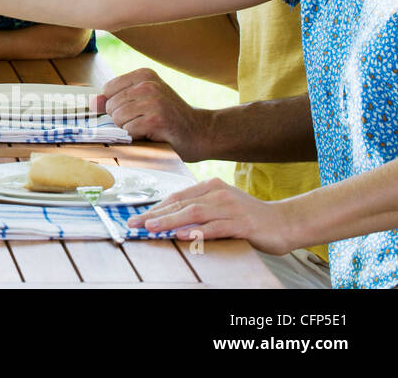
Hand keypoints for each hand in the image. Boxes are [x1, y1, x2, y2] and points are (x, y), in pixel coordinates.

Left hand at [100, 68, 210, 160]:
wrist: (201, 132)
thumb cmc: (169, 117)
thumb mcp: (143, 100)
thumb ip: (116, 99)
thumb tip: (92, 103)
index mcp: (144, 74)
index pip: (107, 90)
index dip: (115, 106)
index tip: (134, 111)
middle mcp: (148, 84)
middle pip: (111, 106)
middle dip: (123, 119)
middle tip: (145, 121)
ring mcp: (153, 101)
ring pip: (118, 119)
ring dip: (131, 129)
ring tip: (149, 127)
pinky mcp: (157, 119)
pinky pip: (129, 131)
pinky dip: (138, 137)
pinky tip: (154, 134)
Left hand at [127, 178, 296, 254]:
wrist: (287, 222)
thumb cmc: (251, 217)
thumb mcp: (222, 208)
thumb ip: (200, 210)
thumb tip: (170, 220)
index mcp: (211, 187)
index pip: (177, 196)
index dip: (155, 207)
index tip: (136, 217)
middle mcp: (219, 193)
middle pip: (181, 204)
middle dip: (155, 214)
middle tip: (134, 224)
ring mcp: (231, 208)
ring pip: (194, 213)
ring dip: (170, 221)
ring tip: (151, 227)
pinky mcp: (243, 224)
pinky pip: (216, 227)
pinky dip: (198, 231)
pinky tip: (183, 235)